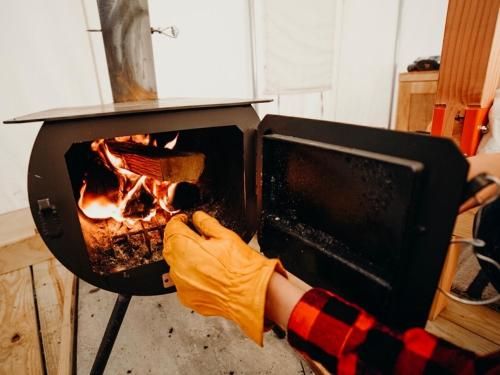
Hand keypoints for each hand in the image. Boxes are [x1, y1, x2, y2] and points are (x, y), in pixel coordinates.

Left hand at [163, 211, 285, 344]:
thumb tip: (198, 218)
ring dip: (183, 259)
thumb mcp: (227, 236)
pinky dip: (190, 276)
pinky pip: (182, 283)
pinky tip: (206, 274)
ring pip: (175, 266)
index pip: (172, 229)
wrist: (251, 294)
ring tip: (204, 257)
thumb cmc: (242, 268)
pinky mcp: (188, 299)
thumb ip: (207, 223)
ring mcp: (182, 285)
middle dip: (178, 239)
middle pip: (169, 247)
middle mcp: (180, 268)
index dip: (177, 221)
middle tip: (192, 236)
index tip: (183, 220)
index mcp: (187, 248)